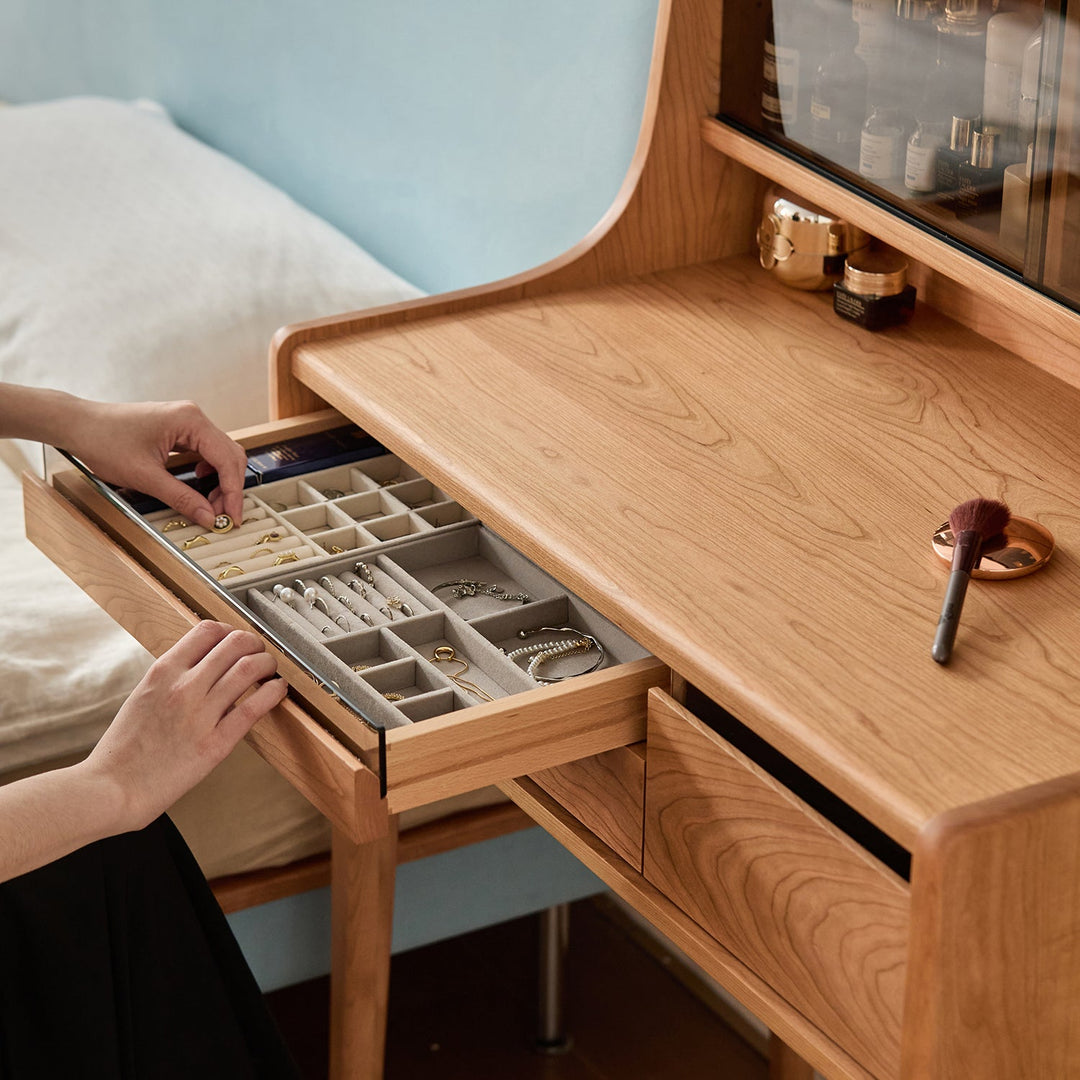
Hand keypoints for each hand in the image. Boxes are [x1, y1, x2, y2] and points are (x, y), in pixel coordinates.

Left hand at [66, 399, 247, 528]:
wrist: (77, 425)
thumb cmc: (103, 440)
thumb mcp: (144, 477)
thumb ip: (181, 498)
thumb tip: (208, 516)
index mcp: (190, 421)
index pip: (227, 460)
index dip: (233, 492)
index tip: (231, 517)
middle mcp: (193, 417)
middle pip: (230, 455)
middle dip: (229, 488)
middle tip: (222, 516)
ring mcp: (187, 422)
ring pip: (220, 454)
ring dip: (220, 481)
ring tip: (211, 505)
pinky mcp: (179, 429)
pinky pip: (205, 451)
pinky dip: (209, 472)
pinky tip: (200, 485)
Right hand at [82, 621, 287, 829]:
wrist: (111, 787)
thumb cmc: (125, 747)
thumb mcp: (144, 695)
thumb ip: (173, 677)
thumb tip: (204, 665)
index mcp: (163, 672)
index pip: (207, 630)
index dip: (230, 631)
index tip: (237, 641)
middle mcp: (183, 686)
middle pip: (235, 644)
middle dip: (254, 644)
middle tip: (260, 653)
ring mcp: (200, 714)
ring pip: (249, 669)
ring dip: (267, 664)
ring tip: (270, 670)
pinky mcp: (215, 743)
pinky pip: (254, 707)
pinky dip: (273, 692)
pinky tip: (277, 690)